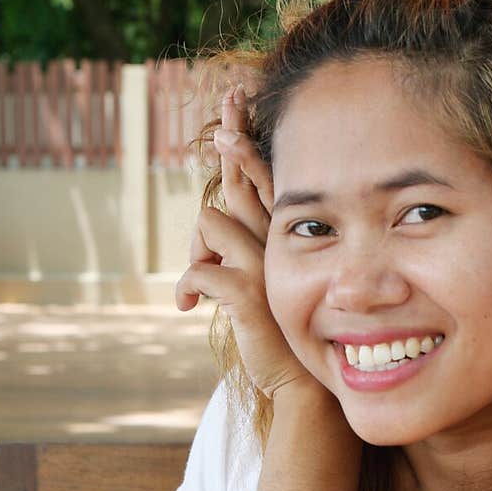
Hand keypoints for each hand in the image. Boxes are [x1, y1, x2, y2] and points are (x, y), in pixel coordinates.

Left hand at [175, 83, 311, 399]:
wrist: (305, 386)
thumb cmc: (285, 335)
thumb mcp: (270, 285)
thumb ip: (249, 255)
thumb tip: (211, 240)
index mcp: (290, 239)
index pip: (268, 177)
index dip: (248, 140)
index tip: (236, 104)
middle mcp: (283, 243)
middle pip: (243, 179)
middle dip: (229, 144)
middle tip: (220, 125)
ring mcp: (266, 264)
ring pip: (210, 222)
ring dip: (194, 251)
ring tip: (198, 285)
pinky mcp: (247, 292)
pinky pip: (197, 272)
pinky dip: (186, 288)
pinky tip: (188, 309)